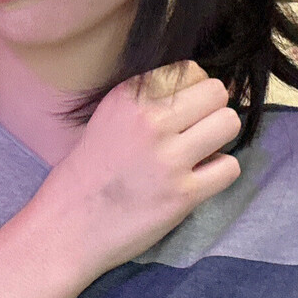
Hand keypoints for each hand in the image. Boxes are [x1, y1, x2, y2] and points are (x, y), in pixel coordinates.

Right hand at [38, 60, 242, 280]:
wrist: (67, 227)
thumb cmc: (88, 175)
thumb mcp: (107, 118)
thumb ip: (147, 100)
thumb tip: (200, 91)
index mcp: (129, 97)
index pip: (190, 70)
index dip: (193, 92)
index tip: (182, 113)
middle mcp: (149, 121)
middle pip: (216, 91)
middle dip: (212, 112)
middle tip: (196, 133)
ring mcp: (168, 158)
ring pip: (229, 122)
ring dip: (220, 139)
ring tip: (200, 154)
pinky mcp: (183, 194)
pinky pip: (230, 167)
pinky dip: (220, 174)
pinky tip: (199, 180)